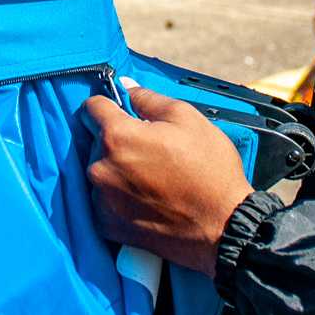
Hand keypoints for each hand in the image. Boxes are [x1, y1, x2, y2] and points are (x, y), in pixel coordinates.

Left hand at [83, 86, 253, 276]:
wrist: (222, 227)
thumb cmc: (209, 170)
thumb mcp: (187, 119)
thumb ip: (149, 99)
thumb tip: (126, 87)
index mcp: (117, 137)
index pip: (91, 108)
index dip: (109, 105)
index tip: (122, 112)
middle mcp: (100, 168)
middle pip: (96, 141)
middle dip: (117, 140)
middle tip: (150, 150)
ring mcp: (101, 199)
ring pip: (99, 170)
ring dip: (116, 168)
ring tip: (150, 177)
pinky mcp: (106, 225)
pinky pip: (103, 200)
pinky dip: (117, 196)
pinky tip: (145, 198)